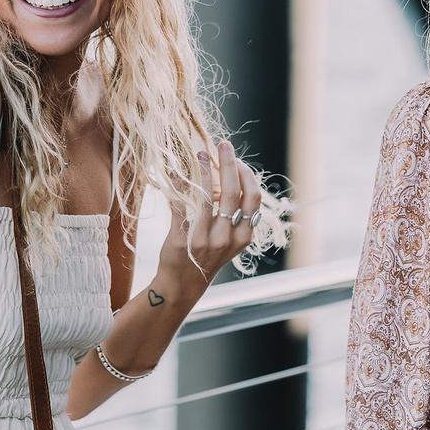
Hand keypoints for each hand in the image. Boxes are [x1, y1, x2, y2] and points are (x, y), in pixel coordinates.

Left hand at [154, 141, 262, 300]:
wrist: (182, 284)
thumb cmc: (207, 256)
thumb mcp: (230, 240)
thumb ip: (235, 214)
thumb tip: (232, 175)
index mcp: (243, 236)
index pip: (253, 198)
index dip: (246, 174)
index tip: (236, 158)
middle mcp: (227, 238)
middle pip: (234, 193)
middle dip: (229, 164)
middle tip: (223, 144)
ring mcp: (204, 241)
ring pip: (208, 197)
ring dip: (204, 170)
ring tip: (200, 153)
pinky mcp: (182, 241)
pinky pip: (181, 207)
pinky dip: (179, 186)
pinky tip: (176, 172)